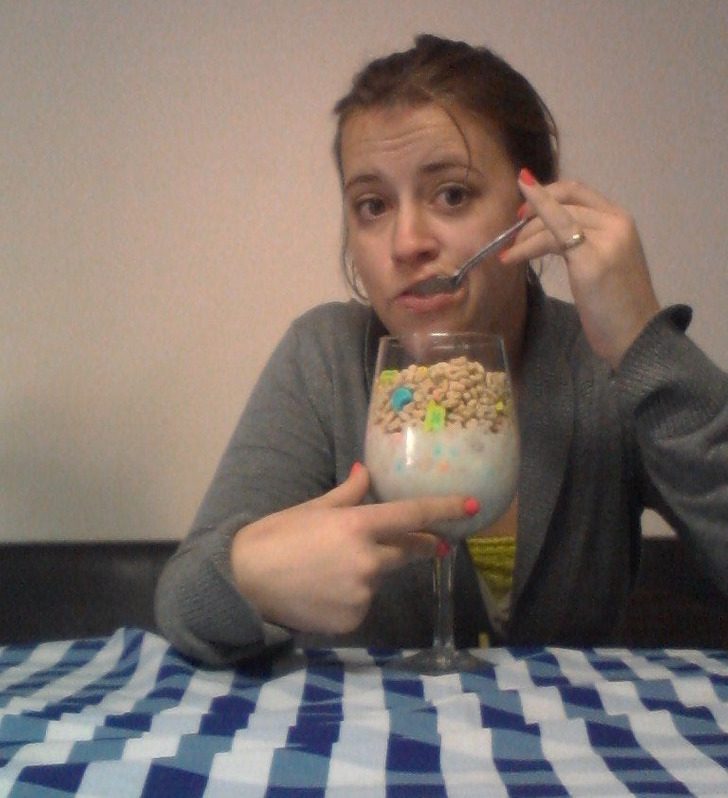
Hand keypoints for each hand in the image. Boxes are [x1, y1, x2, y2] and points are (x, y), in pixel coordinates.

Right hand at [230, 463, 472, 634]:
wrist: (243, 583)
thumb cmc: (274, 536)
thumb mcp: (312, 508)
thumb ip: (347, 493)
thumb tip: (365, 471)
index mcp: (357, 526)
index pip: (412, 515)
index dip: (445, 510)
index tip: (472, 506)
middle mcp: (367, 560)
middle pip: (407, 550)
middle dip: (417, 544)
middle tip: (423, 541)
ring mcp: (362, 594)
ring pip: (381, 578)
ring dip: (371, 570)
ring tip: (332, 568)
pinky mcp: (353, 620)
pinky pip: (363, 603)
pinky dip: (353, 596)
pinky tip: (325, 591)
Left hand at [500, 169, 660, 368]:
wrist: (637, 336)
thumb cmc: (617, 306)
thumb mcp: (603, 262)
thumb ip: (584, 241)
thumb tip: (548, 232)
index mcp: (621, 220)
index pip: (577, 191)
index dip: (546, 193)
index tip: (524, 210)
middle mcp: (616, 223)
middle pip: (563, 199)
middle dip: (532, 211)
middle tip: (512, 233)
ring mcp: (606, 240)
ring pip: (553, 219)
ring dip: (524, 235)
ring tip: (507, 254)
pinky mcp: (591, 261)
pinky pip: (552, 238)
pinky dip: (526, 244)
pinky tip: (510, 257)